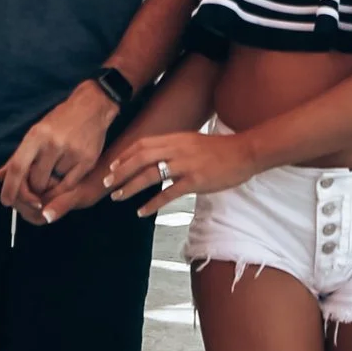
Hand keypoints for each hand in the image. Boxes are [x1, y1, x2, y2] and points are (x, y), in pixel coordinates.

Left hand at [0, 83, 116, 223]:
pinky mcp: (87, 160)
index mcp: (36, 135)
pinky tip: (66, 171)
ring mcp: (71, 152)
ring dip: (52, 182)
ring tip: (57, 166)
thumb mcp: (36, 133)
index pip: (17, 167)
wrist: (92, 106)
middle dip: (34, 187)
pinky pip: (69, 185)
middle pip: (36, 181)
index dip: (9, 187)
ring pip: (53, 184)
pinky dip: (64, 184)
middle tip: (38, 182)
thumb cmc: (59, 121)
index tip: (5, 201)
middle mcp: (53, 143)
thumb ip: (17, 158)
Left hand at [99, 123, 231, 215]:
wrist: (244, 152)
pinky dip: (152, 203)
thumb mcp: (193, 141)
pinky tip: (142, 211)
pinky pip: (168, 193)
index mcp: (176, 138)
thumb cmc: (220, 149)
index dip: (124, 155)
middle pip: (140, 158)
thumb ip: (175, 147)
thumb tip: (157, 158)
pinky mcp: (195, 181)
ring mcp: (186, 165)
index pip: (142, 144)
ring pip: (150, 175)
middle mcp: (177, 149)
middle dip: (120, 172)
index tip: (112, 166)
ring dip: (130, 187)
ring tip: (118, 197)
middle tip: (107, 184)